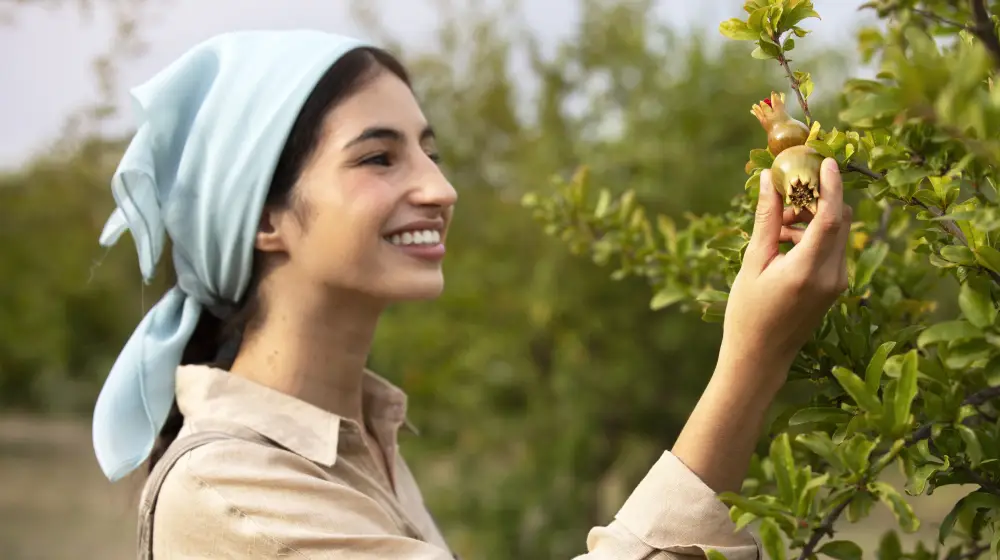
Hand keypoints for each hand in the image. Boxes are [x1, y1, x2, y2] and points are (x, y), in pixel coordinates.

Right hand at [722, 158, 851, 385]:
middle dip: (817, 199)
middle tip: (784, 197)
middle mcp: (831, 276)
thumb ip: (766, 221)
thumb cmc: (748, 313)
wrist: (760, 357)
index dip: (831, 186)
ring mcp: (838, 282)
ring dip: (812, 218)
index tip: (824, 161)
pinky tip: (783, 244)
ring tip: (776, 228)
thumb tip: (769, 181)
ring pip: (837, 232)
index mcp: (807, 270)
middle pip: (840, 220)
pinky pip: (833, 248)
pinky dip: (813, 236)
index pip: (830, 218)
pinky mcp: (836, 286)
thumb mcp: (752, 264)